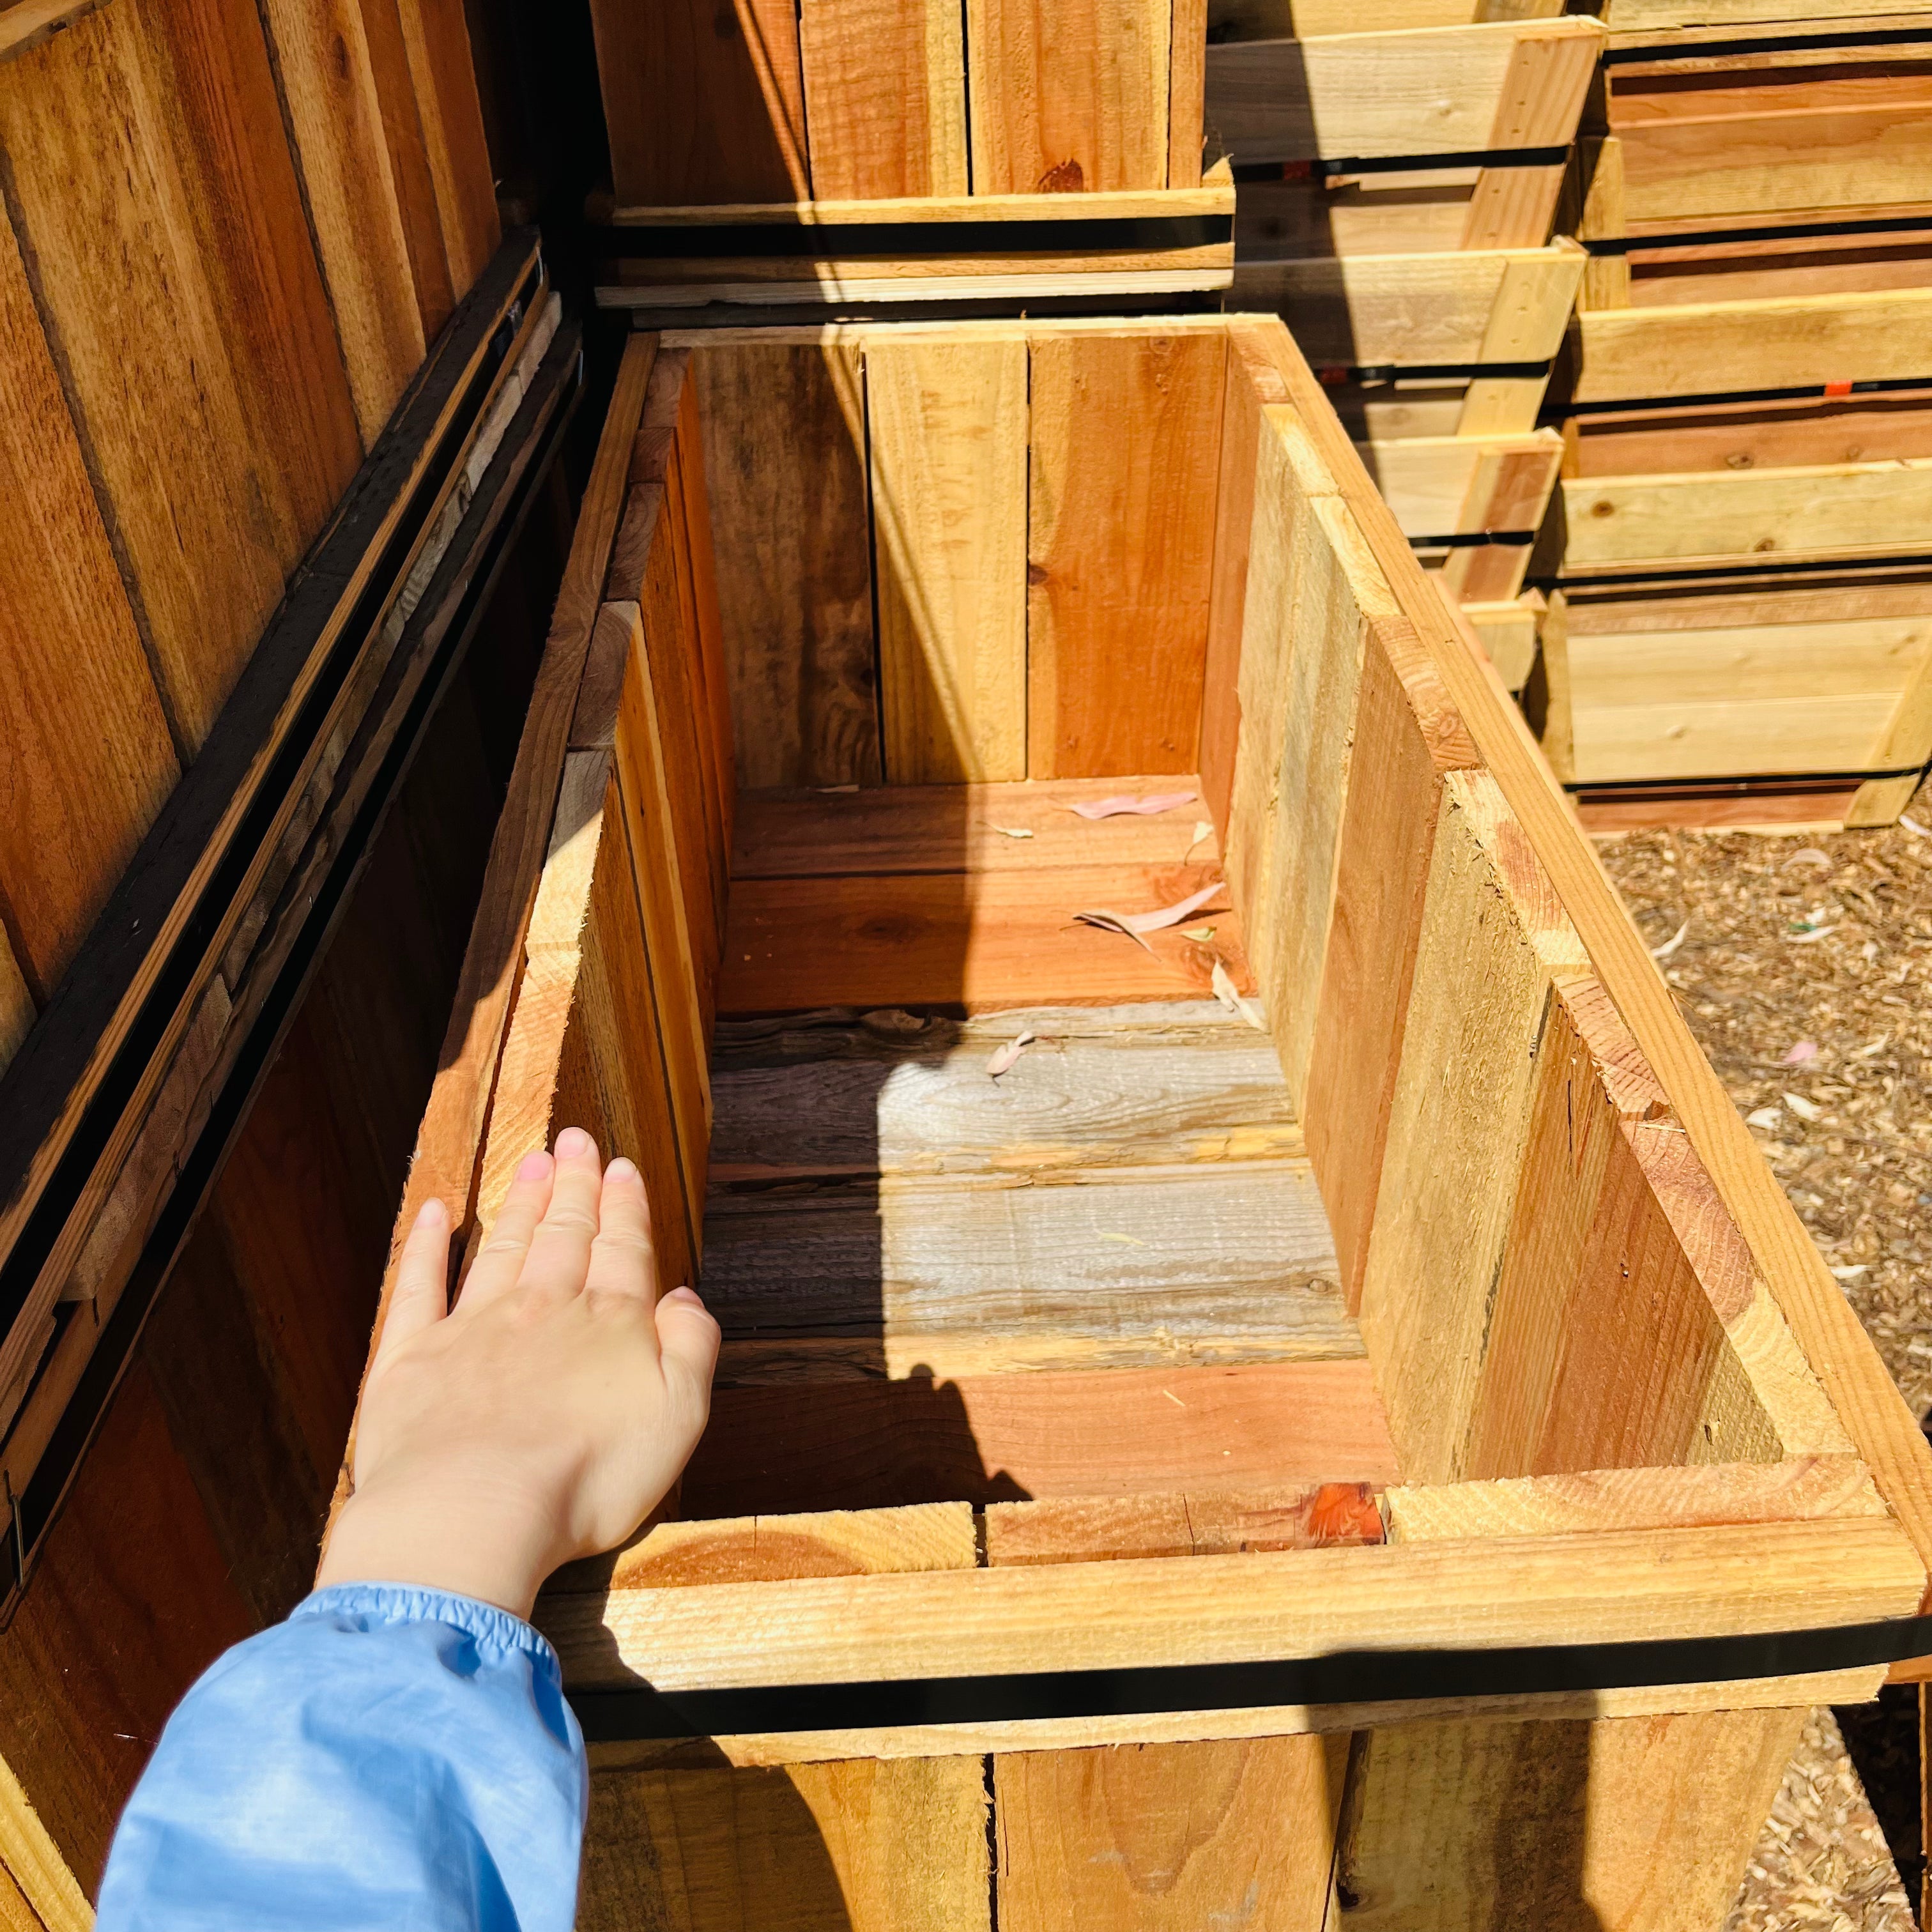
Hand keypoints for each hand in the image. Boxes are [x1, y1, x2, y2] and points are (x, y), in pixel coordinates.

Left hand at [317, 1128, 719, 1617]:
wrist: (472, 1511)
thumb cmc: (586, 1477)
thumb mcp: (678, 1418)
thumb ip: (691, 1349)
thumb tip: (685, 1298)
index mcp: (608, 1324)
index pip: (621, 1248)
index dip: (624, 1206)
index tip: (621, 1167)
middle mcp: (541, 1309)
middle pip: (562, 1235)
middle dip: (573, 1186)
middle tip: (574, 1141)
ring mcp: (471, 1328)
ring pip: (501, 1247)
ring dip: (520, 1203)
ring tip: (532, 1163)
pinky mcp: (411, 1358)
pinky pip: (417, 1286)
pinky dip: (425, 1246)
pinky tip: (434, 1214)